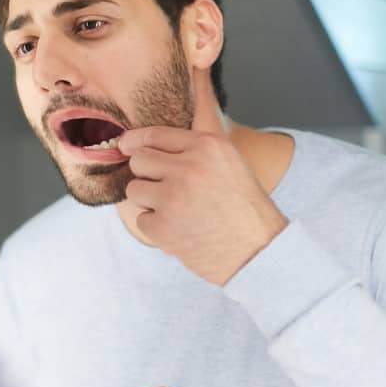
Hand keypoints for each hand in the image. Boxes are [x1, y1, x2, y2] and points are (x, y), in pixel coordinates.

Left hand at [117, 126, 287, 284]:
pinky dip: (157, 228)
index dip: (135, 141)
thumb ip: (193, 150)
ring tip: (178, 211)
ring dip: (149, 201)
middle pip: (138, 160)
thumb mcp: (229, 164)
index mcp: (208, 146)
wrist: (259, 252)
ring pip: (134, 189)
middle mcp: (189, 167)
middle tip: (167, 189)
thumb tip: (144, 143)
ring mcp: (173, 197)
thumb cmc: (243, 209)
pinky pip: (141, 220)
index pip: (155, 134)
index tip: (126, 146)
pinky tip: (182, 230)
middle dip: (146, 174)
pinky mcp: (163, 226)